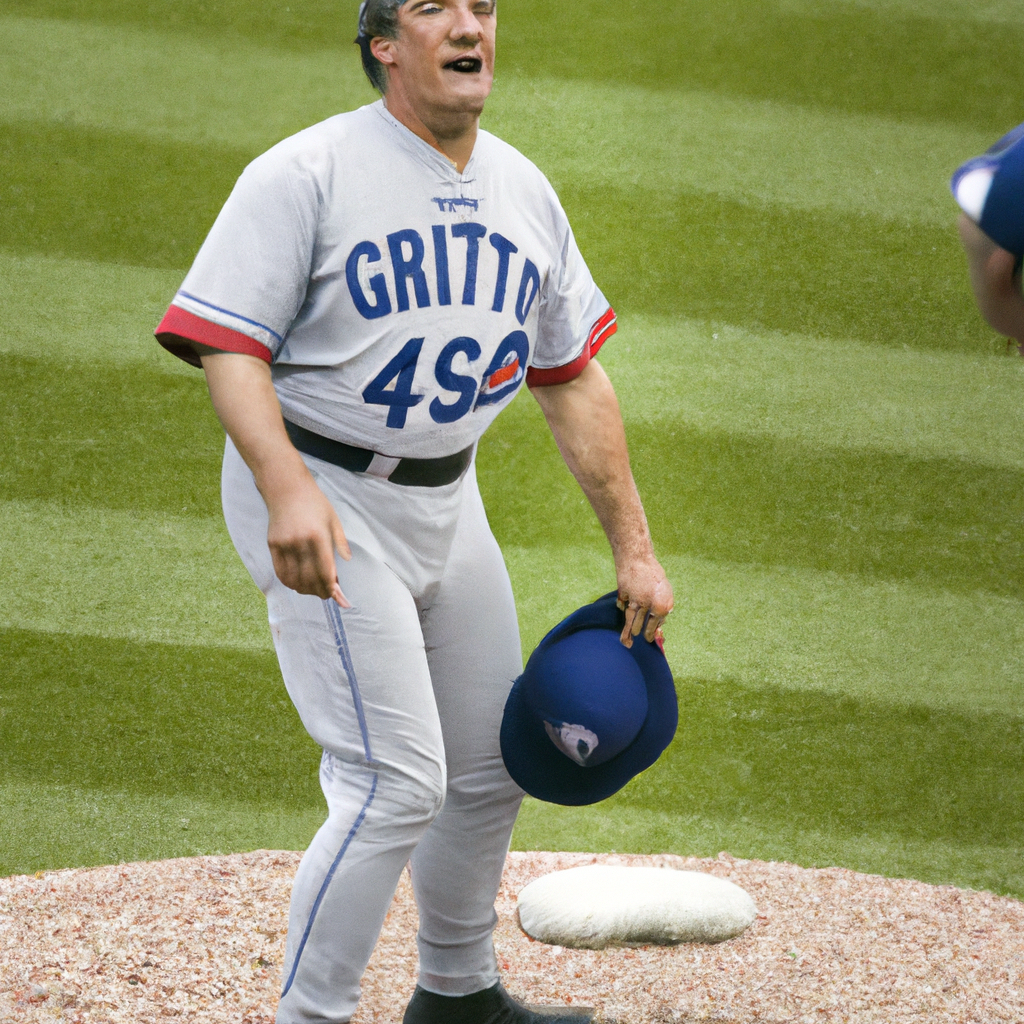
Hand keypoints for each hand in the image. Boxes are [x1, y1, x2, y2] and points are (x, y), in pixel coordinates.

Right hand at [265, 472, 351, 605]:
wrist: (286, 488)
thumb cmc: (314, 503)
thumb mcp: (333, 519)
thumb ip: (340, 542)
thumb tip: (347, 562)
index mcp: (318, 536)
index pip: (326, 571)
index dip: (333, 588)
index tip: (339, 598)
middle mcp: (300, 543)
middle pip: (310, 579)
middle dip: (320, 592)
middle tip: (328, 596)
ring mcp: (284, 545)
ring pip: (294, 579)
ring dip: (305, 590)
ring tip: (313, 591)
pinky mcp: (273, 545)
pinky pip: (281, 572)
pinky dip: (290, 582)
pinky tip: (297, 585)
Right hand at [615, 560, 672, 647]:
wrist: (637, 558)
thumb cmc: (654, 574)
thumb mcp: (665, 591)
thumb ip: (664, 607)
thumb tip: (660, 622)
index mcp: (661, 606)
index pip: (654, 625)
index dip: (650, 633)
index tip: (648, 639)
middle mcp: (647, 606)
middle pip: (640, 624)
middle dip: (638, 632)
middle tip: (638, 637)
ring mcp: (633, 601)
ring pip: (630, 621)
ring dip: (628, 632)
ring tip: (628, 642)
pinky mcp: (622, 595)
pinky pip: (622, 605)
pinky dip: (622, 608)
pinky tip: (623, 612)